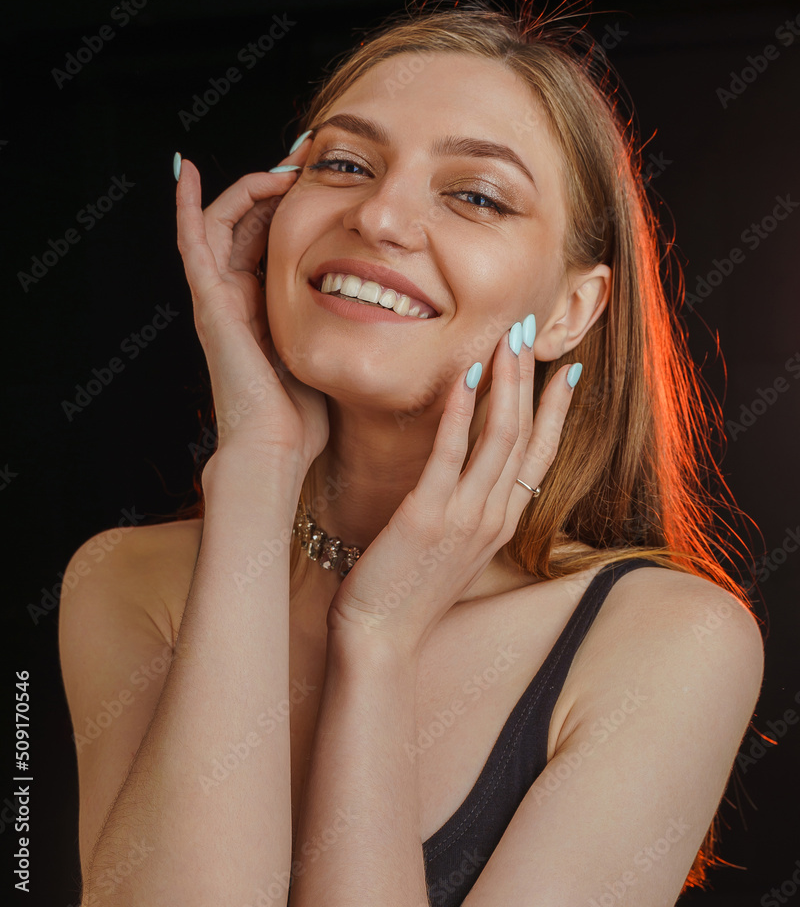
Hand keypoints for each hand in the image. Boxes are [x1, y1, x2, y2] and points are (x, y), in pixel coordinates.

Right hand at [175, 136, 327, 469]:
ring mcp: (218, 298)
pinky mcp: (209, 302)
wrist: (275, 447)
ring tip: (281, 166)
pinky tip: (186, 169)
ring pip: (220, 223)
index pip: (269, 241)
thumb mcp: (326, 355)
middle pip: (245, 225)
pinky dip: (184, 204)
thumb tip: (378, 306)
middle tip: (306, 160)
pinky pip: (190, 241)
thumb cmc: (302, 416)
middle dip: (273, 188)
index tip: (325, 181)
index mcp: (262, 309)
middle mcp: (236, 298)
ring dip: (249, 188)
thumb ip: (335, 327)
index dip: (290, 207)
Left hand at [327, 320, 579, 656]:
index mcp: (503, 522)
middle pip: (525, 434)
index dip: (557, 410)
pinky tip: (466, 377)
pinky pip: (451, 455)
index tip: (568, 370)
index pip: (541, 454)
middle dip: (530, 378)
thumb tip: (467, 471)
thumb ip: (467, 505)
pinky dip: (462, 412)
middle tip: (530, 330)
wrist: (382, 638)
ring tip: (508, 338)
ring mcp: (467, 516)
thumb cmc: (409, 590)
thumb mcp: (451, 546)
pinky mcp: (430, 515)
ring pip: (499, 437)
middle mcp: (495, 516)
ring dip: (506, 383)